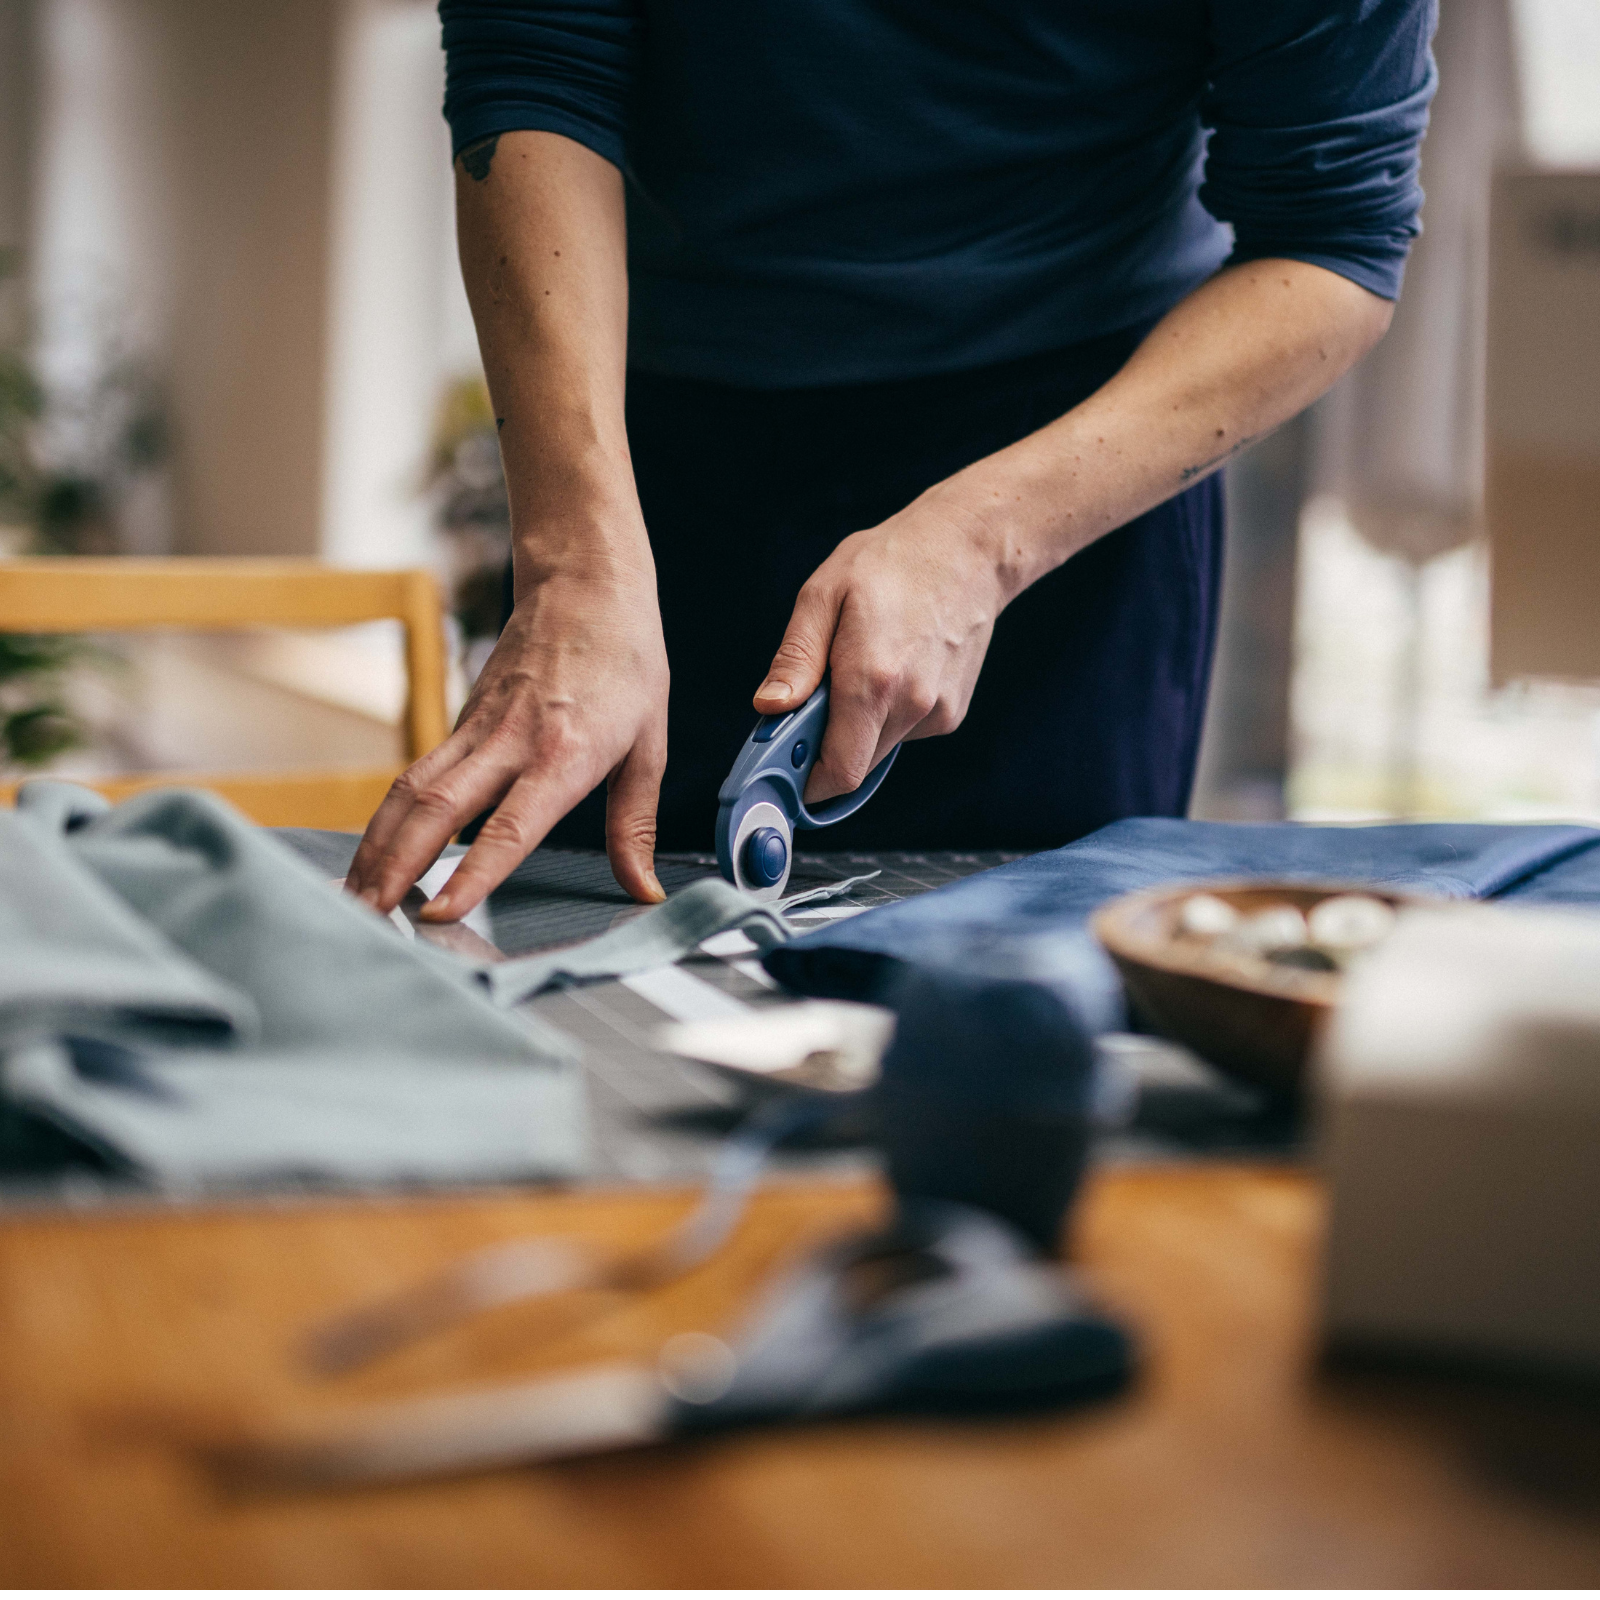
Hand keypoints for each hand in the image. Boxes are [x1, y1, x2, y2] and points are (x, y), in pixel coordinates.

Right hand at [345, 565, 668, 919]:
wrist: (586, 584)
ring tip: (351, 899)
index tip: (440, 914)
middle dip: (395, 868)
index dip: (473, 873)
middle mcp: (510, 742)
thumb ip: (635, 827)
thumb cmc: (626, 662)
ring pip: (410, 792)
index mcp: (564, 754)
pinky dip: (388, 819)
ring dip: (376, 847)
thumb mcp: (649, 747)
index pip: (510, 827)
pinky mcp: (461, 721)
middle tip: (368, 919)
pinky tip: (373, 856)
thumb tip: (646, 891)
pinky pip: (416, 775)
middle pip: (436, 810)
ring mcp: (477, 728)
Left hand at [753, 495, 1004, 804]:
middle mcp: (911, 705)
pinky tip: (893, 667)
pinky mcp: (951, 713)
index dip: (807, 784)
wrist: (967, 550)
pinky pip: (903, 732)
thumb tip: (768, 708)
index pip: (840, 772)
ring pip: (878, 749)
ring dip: (856, 727)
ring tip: (860, 668)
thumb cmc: (892, 563)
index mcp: (872, 680)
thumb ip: (795, 659)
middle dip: (824, 748)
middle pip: (855, 766)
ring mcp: (937, 712)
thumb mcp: (823, 595)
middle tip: (811, 704)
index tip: (785, 772)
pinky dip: (886, 714)